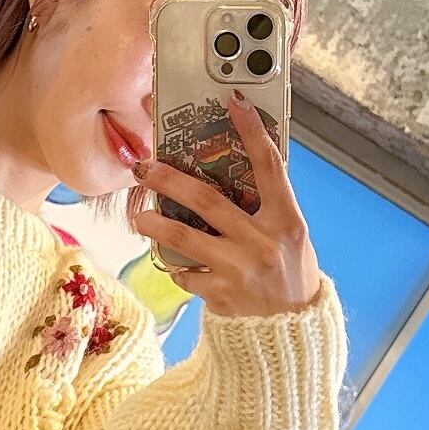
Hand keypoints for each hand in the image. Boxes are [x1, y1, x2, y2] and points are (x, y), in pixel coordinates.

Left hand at [131, 93, 322, 318]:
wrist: (291, 327)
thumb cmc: (289, 270)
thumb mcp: (289, 234)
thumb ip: (265, 205)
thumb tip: (232, 166)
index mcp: (286, 219)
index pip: (270, 166)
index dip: (252, 132)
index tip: (233, 103)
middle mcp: (262, 242)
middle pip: (208, 201)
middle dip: (170, 181)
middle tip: (143, 167)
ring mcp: (239, 269)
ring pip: (186, 239)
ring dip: (156, 225)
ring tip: (137, 217)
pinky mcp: (221, 294)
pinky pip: (186, 274)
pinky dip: (178, 267)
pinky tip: (175, 263)